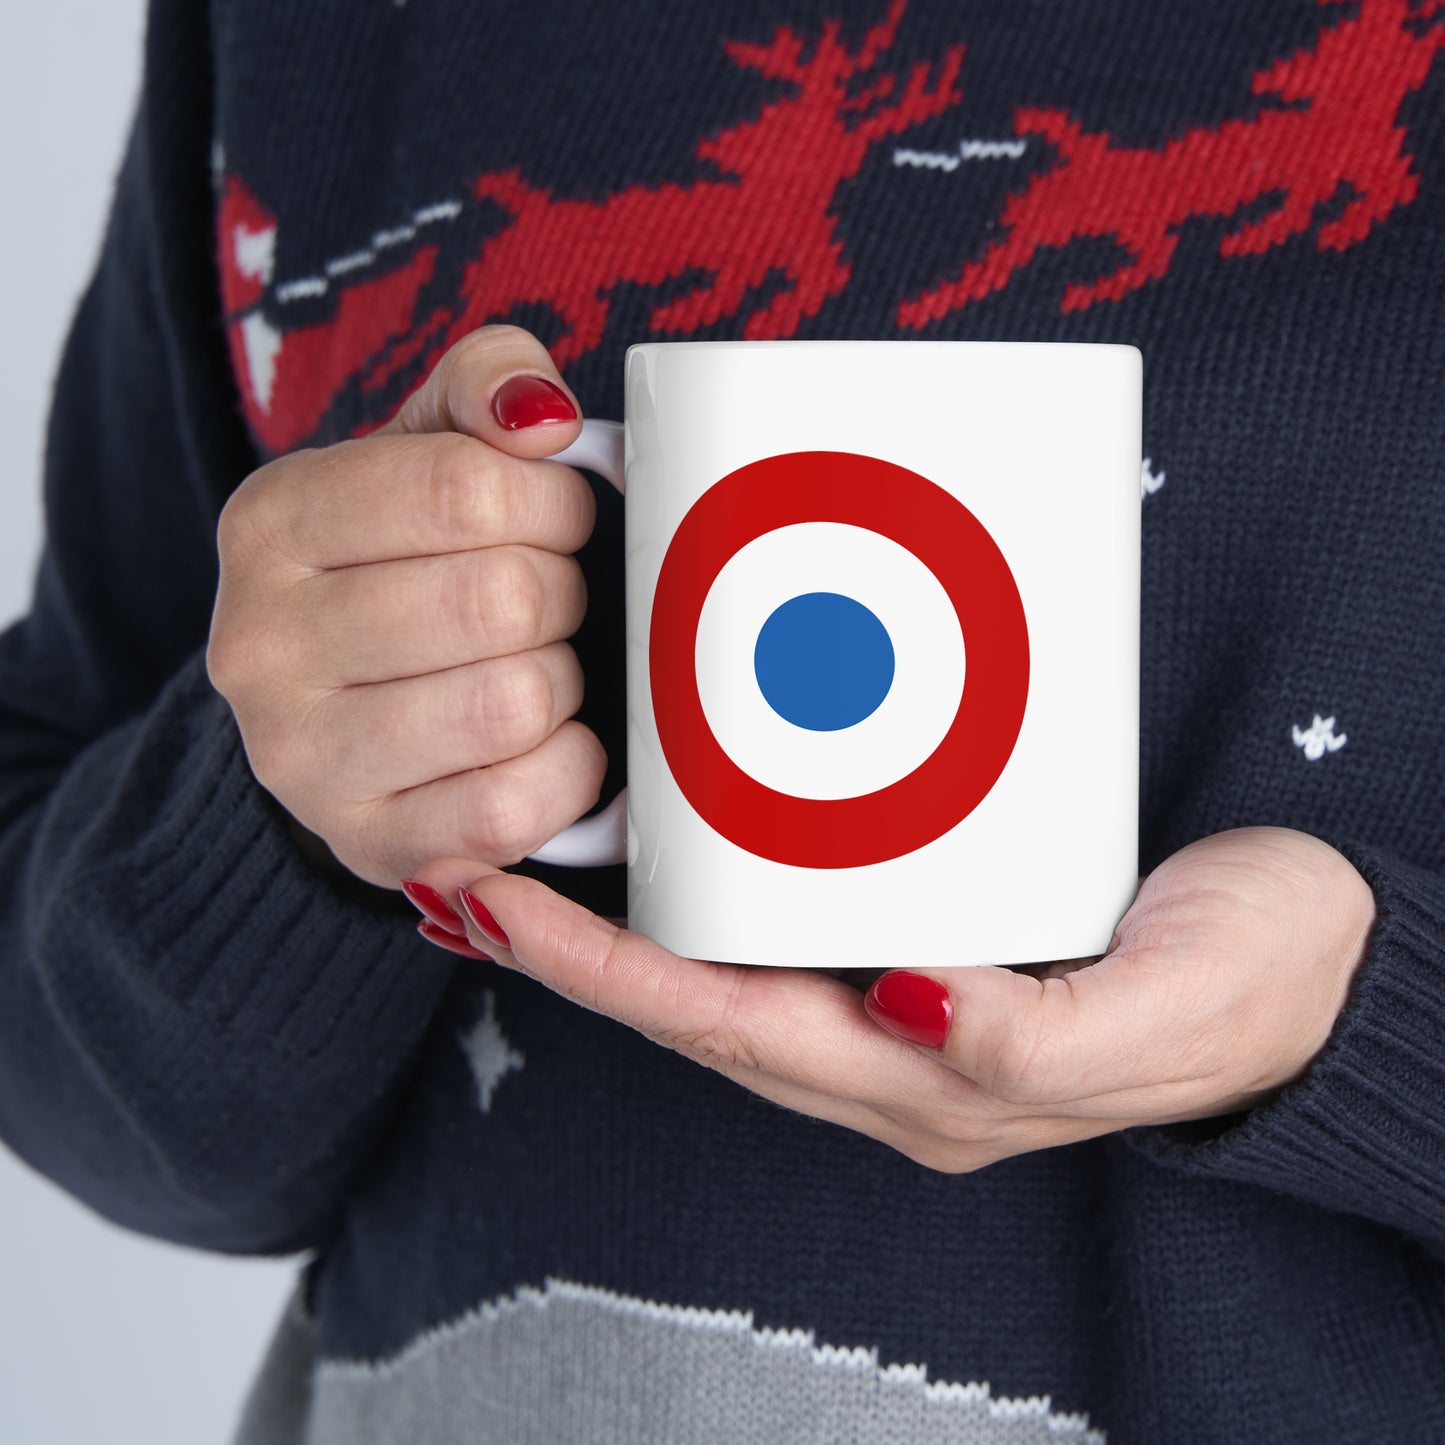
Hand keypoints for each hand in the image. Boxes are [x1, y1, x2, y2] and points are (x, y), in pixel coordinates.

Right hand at [207, 326, 603, 887]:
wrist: (342, 709)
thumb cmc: (407, 563)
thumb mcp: (428, 446)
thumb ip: (486, 384)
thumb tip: (542, 416)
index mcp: (272, 522)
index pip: (467, 488)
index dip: (553, 503)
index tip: (557, 519)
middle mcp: (261, 644)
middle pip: (501, 599)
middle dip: (560, 593)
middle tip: (548, 600)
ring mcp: (303, 760)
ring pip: (514, 703)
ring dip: (561, 681)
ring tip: (536, 667)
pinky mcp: (369, 845)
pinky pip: (514, 807)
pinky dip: (566, 770)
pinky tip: (546, 742)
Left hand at [406, 827, 1374, 1169]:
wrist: (1327, 956)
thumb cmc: (1254, 984)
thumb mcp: (1162, 1013)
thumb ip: (1034, 1040)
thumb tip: (908, 1003)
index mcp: (933, 1084)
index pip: (728, 1030)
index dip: (603, 976)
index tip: (495, 906)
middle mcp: (896, 1051)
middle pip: (698, 1004)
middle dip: (573, 952)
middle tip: (467, 867)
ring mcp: (906, 999)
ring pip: (731, 968)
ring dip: (623, 925)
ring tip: (530, 851)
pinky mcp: (935, 933)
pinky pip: (789, 926)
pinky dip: (709, 893)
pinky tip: (672, 840)